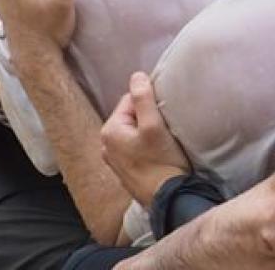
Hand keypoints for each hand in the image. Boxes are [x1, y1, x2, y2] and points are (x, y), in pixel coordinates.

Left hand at [101, 72, 189, 207]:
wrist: (169, 200)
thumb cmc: (162, 162)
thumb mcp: (154, 126)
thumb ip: (143, 99)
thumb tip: (136, 75)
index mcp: (109, 130)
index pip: (131, 100)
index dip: (150, 104)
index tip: (163, 117)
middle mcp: (106, 145)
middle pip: (132, 116)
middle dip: (148, 118)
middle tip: (164, 130)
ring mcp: (114, 160)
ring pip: (134, 132)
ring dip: (148, 133)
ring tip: (162, 143)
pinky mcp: (125, 171)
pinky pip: (135, 148)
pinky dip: (146, 147)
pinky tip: (158, 155)